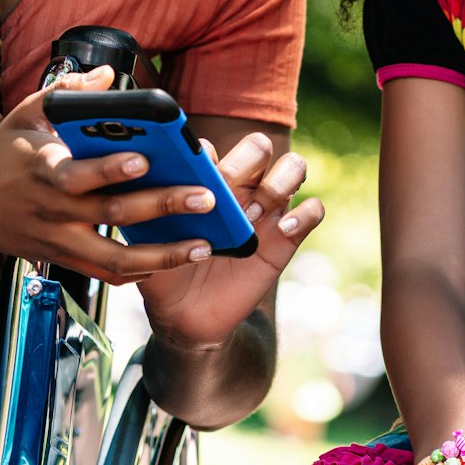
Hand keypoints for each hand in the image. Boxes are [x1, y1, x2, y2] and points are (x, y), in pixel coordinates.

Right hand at [0, 67, 221, 282]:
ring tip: (202, 244)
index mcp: (41, 168)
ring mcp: (58, 240)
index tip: (143, 158)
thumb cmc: (3, 153)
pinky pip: (105, 275)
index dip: (109, 169)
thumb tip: (109, 76)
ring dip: (162, 255)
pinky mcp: (62, 260)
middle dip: (161, 205)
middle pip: (110, 213)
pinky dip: (140, 273)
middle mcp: (51, 209)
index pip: (75, 174)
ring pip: (114, 258)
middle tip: (204, 197)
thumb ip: (67, 91)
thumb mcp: (25, 113)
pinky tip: (172, 261)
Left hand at [137, 131, 324, 345]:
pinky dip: (304, 214)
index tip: (194, 179)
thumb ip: (153, 213)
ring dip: (276, 184)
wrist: (187, 318)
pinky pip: (314, 210)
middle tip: (228, 189)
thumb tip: (151, 181)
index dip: (204, 156)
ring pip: (294, 166)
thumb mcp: (150, 243)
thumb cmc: (166, 272)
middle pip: (259, 146)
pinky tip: (282, 231)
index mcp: (205, 181)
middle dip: (246, 161)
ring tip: (252, 216)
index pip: (211, 147)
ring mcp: (267, 210)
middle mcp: (240, 187)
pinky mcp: (288, 237)